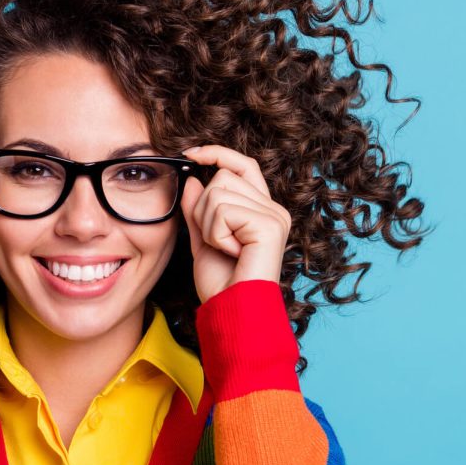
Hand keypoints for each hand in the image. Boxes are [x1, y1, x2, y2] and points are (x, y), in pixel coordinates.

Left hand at [178, 143, 291, 302]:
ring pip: (218, 192)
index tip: (191, 154)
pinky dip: (215, 234)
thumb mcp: (202, 239)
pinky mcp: (270, 225)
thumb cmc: (221, 283)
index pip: (242, 165)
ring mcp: (275, 216)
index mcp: (261, 210)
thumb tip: (192, 179)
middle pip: (222, 178)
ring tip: (224, 249)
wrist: (231, 311)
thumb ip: (197, 210)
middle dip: (203, 210)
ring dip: (208, 224)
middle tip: (215, 242)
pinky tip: (231, 252)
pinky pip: (223, 211)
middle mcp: (273, 209)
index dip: (217, 154)